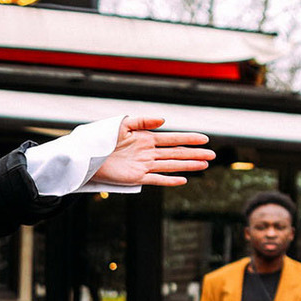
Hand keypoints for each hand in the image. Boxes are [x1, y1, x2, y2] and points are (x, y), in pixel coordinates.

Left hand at [90, 116, 215, 187]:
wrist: (88, 156)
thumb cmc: (103, 139)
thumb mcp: (122, 125)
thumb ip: (143, 121)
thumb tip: (163, 120)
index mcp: (146, 138)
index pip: (172, 139)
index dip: (188, 139)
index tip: (204, 139)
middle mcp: (148, 152)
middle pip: (176, 153)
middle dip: (194, 154)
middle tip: (212, 155)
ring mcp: (143, 165)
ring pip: (170, 166)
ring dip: (187, 166)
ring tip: (204, 165)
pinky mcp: (136, 177)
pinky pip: (156, 179)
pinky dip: (169, 180)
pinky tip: (183, 180)